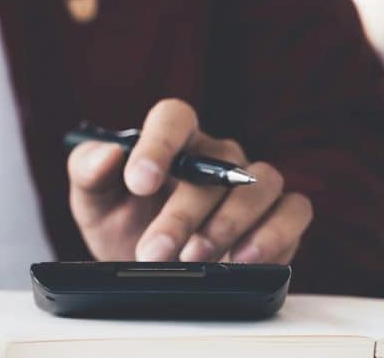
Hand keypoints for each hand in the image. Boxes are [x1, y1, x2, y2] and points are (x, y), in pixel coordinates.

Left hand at [68, 99, 312, 262]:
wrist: (143, 267)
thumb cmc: (119, 221)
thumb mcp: (91, 198)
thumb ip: (89, 170)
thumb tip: (108, 153)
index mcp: (171, 139)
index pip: (174, 117)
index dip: (159, 144)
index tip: (139, 181)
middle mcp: (216, 155)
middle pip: (214, 167)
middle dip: (181, 215)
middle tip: (153, 251)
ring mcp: (251, 184)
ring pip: (261, 184)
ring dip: (227, 225)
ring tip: (194, 259)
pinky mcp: (279, 217)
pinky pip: (294, 212)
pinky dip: (274, 235)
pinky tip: (242, 260)